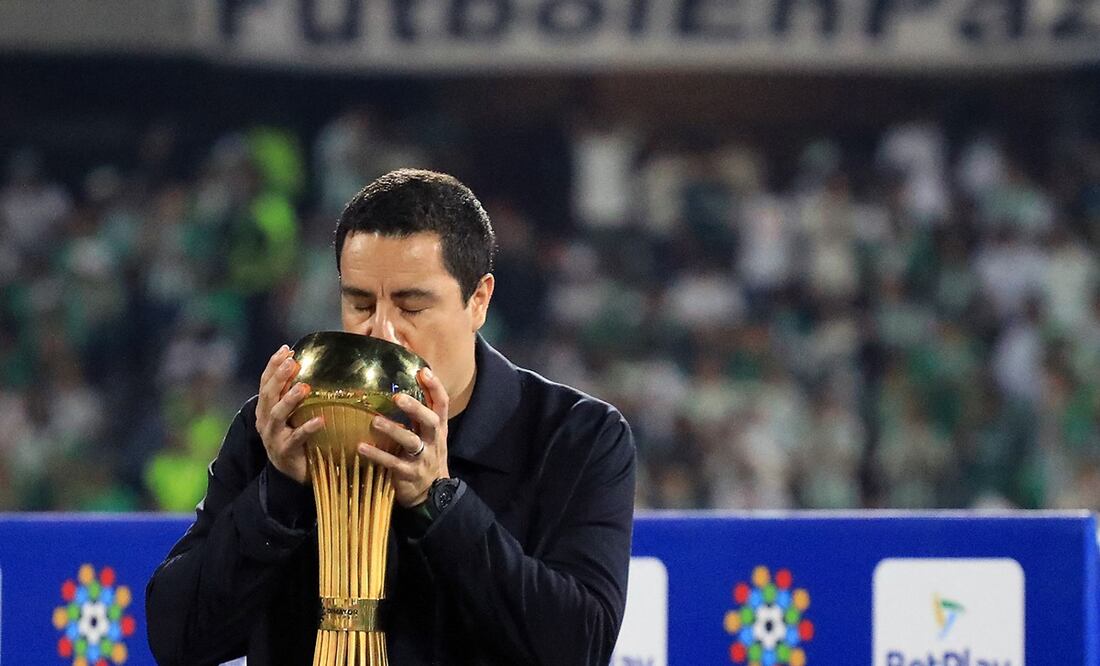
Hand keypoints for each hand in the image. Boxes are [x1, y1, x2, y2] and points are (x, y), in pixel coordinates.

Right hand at [255, 345, 323, 484]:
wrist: (291, 471)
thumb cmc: (295, 436)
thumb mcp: (291, 413)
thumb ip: (293, 393)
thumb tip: (305, 365)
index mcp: (265, 409)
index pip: (265, 383)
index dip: (273, 365)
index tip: (287, 349)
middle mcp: (265, 421)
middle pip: (269, 395)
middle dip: (280, 377)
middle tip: (293, 362)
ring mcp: (273, 437)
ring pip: (278, 415)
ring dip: (290, 399)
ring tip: (304, 387)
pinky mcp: (285, 451)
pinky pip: (296, 438)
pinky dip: (307, 428)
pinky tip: (320, 420)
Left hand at [358, 367, 449, 507]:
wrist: (432, 493)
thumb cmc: (426, 456)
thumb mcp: (430, 435)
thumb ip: (420, 415)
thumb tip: (402, 389)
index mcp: (438, 428)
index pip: (442, 403)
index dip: (435, 387)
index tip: (423, 371)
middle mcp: (433, 440)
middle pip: (430, 420)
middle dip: (415, 408)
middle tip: (398, 398)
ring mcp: (423, 458)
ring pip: (411, 441)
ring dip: (393, 430)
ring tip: (374, 422)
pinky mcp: (409, 473)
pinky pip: (393, 463)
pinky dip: (377, 455)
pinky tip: (362, 447)